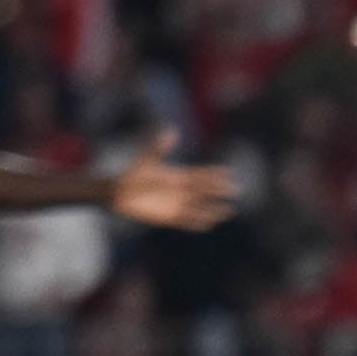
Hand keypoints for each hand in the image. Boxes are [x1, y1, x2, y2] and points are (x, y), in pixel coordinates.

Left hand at [110, 133, 237, 231]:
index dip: (215, 174)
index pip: (202, 175)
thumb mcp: (147, 160)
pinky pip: (187, 222)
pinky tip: (209, 225)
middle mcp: (182, 191)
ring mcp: (177, 204)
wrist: (120, 194)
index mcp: (180, 177)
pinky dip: (198, 224)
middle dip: (219, 190)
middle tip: (236, 190)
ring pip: (200, 208)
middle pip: (205, 191)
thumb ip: (158, 148)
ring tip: (228, 211)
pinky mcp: (169, 217)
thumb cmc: (133, 175)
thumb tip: (171, 131)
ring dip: (214, 210)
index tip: (229, 172)